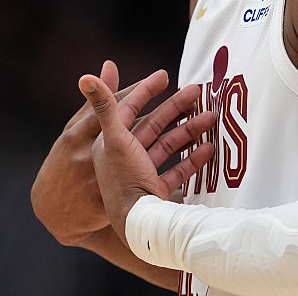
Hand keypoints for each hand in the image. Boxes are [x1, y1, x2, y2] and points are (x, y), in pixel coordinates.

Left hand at [30, 61, 204, 245]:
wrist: (136, 223)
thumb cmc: (122, 178)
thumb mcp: (114, 138)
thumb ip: (104, 107)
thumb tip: (85, 76)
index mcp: (112, 142)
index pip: (130, 108)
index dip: (146, 90)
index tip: (165, 75)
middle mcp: (126, 156)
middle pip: (154, 124)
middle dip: (177, 108)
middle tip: (198, 91)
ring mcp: (142, 174)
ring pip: (169, 145)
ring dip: (190, 130)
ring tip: (212, 118)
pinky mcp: (156, 190)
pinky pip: (178, 170)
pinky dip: (193, 158)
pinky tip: (208, 148)